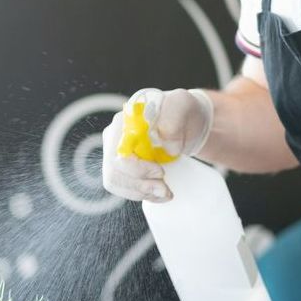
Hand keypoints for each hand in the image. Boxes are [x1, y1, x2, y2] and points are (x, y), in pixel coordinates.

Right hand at [100, 87, 213, 201]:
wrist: (187, 125)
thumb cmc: (183, 113)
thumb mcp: (183, 105)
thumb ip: (173, 117)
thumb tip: (166, 144)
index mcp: (124, 122)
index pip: (117, 153)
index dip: (136, 169)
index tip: (161, 172)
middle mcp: (115, 138)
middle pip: (113, 172)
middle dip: (140, 186)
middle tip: (165, 190)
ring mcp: (117, 154)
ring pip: (115, 183)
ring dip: (141, 193)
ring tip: (165, 192)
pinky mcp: (124, 169)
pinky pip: (124, 189)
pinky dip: (142, 195)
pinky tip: (158, 193)